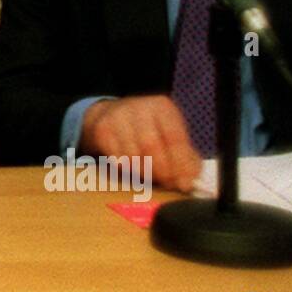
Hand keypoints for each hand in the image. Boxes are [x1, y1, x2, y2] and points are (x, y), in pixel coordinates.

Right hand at [80, 95, 201, 191]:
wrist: (110, 114)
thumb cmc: (148, 129)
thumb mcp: (169, 134)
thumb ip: (184, 157)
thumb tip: (190, 181)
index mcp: (162, 107)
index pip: (174, 137)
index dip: (180, 164)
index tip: (184, 183)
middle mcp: (139, 107)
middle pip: (151, 146)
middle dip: (161, 171)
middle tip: (167, 183)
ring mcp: (117, 117)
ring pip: (132, 156)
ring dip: (143, 173)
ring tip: (149, 175)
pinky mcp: (102, 130)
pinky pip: (116, 160)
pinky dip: (127, 170)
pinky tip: (132, 167)